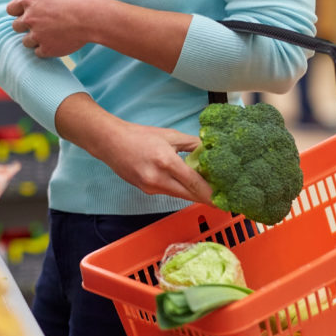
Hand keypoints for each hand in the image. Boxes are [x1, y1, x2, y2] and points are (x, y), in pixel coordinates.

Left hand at [7, 0, 98, 57]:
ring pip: (25, 42)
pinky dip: (46, 49)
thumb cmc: (79, 1)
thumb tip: (40, 1)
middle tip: (39, 26)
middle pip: (16, 26)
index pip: (11, 9)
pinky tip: (56, 43)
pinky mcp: (46, 49)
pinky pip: (38, 52)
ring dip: (35, 40)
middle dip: (25, 27)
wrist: (91, 18)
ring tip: (51, 36)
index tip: (26, 15)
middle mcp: (29, 17)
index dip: (18, 12)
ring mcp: (36, 35)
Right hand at [55, 94, 212, 204]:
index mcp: (166, 162)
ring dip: (194, 194)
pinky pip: (169, 192)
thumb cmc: (140, 136)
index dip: (211, 193)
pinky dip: (180, 190)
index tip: (225, 198)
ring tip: (210, 191)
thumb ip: (192, 144)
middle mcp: (158, 179)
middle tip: (223, 200)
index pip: (195, 183)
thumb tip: (210, 150)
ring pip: (179, 195)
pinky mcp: (146, 190)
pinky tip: (188, 185)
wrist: (111, 143)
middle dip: (207, 198)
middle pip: (189, 195)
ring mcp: (151, 187)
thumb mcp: (170, 135)